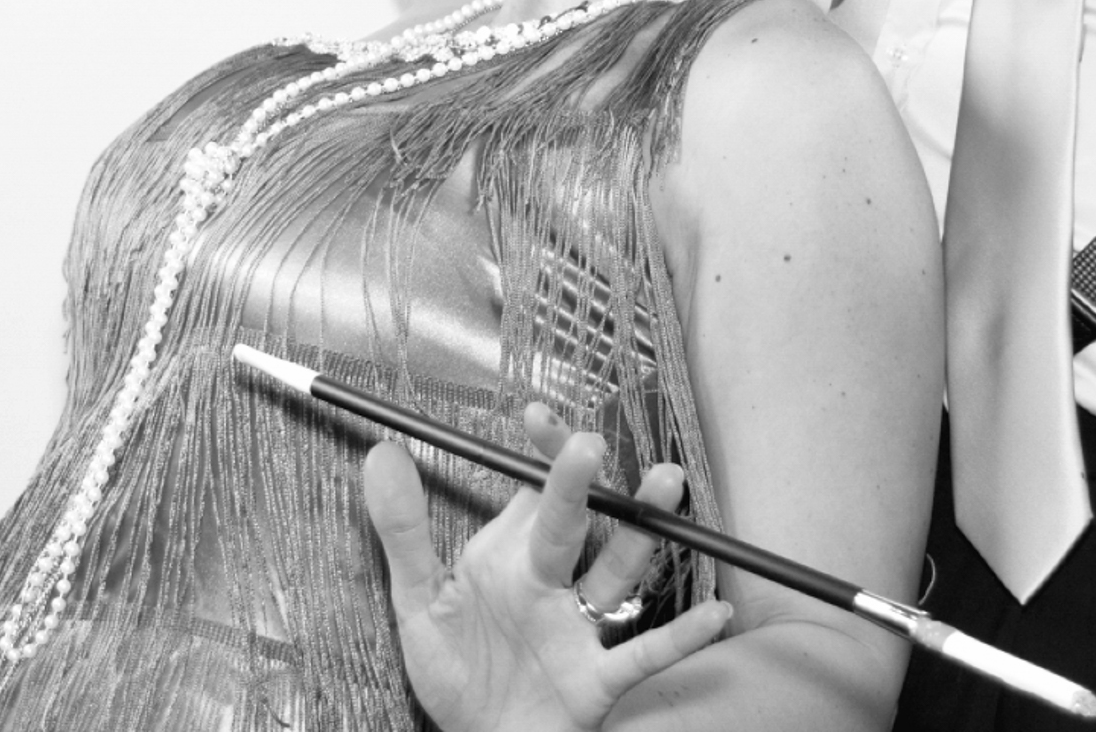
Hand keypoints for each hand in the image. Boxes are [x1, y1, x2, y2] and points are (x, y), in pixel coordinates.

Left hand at [364, 407, 732, 731]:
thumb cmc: (457, 673)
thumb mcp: (418, 601)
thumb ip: (403, 530)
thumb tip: (381, 452)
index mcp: (512, 556)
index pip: (534, 488)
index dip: (541, 451)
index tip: (536, 414)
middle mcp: (552, 582)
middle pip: (574, 522)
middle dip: (582, 482)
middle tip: (588, 445)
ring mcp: (578, 629)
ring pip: (616, 573)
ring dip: (642, 532)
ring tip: (666, 482)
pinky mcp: (594, 681)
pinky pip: (642, 656)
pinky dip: (680, 637)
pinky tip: (714, 614)